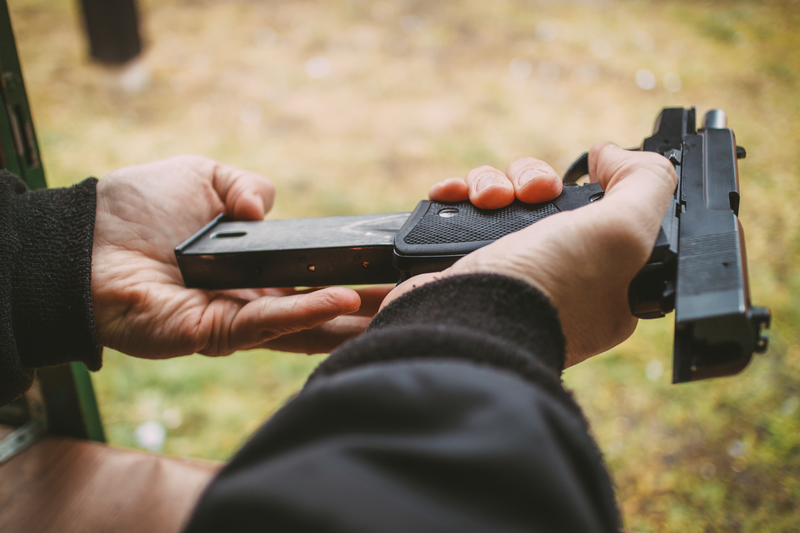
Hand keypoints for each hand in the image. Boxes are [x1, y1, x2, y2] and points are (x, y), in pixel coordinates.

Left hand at [92, 155, 388, 358]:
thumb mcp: (202, 176)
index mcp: (250, 268)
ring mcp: (233, 321)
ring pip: (302, 326)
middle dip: (366, 308)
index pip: (311, 277)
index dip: (351, 275)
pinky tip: (343, 302)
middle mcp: (248, 299)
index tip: (392, 270)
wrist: (83, 240)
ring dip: (349, 320)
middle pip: (317, 310)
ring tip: (395, 310)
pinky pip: (267, 324)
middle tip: (413, 299)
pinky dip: (306, 312)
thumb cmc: (133, 207)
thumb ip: (245, 187)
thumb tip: (270, 208)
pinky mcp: (212, 335)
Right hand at [385, 143, 676, 366]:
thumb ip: (645, 184)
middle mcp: (555, 278)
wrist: (466, 323)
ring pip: (502, 199)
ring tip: (487, 199)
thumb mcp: (624, 232)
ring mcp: (505, 273)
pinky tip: (452, 195)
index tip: (585, 181)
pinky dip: (455, 196)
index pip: (604, 216)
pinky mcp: (462, 267)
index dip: (595, 189)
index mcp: (604, 283)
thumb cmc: (549, 289)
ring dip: (491, 183)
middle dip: (535, 180)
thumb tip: (613, 154)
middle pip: (548, 200)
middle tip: (533, 193)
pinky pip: (461, 213)